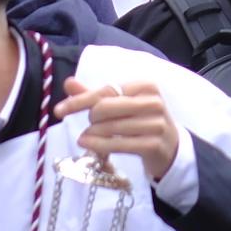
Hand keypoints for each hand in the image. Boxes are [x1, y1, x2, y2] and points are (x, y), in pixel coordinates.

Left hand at [64, 76, 184, 182]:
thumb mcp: (123, 105)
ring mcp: (155, 124)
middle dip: (91, 118)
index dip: (80, 100)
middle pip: (106, 107)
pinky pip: (119, 144)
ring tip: (84, 138)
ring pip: (110, 127)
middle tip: (89, 125)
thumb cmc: (142, 122)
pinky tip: (88, 145)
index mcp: (145, 86)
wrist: (171, 147)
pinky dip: (99, 145)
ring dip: (92, 134)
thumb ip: (96, 94)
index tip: (59, 110)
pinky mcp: (153, 144)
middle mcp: (152, 102)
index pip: (106, 90)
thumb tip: (68, 83)